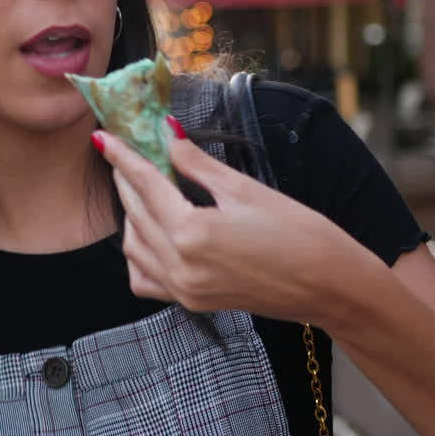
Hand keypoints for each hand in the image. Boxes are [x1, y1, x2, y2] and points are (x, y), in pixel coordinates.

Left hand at [92, 116, 381, 325]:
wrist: (329, 285)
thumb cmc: (299, 232)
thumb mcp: (245, 189)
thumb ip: (197, 163)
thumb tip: (169, 132)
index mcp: (192, 233)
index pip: (145, 185)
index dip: (124, 156)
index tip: (104, 136)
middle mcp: (180, 267)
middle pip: (134, 214)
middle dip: (125, 180)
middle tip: (123, 152)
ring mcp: (184, 290)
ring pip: (133, 247)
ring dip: (131, 214)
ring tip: (142, 186)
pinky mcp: (193, 303)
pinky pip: (146, 279)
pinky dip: (140, 253)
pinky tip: (153, 231)